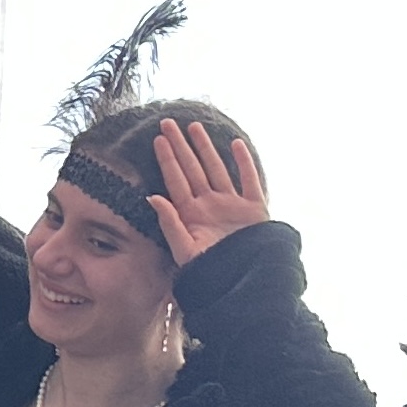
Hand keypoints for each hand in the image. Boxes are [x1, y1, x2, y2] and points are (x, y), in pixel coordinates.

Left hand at [147, 117, 267, 264]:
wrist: (244, 283)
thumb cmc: (211, 272)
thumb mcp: (185, 250)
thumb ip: (170, 224)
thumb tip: (152, 197)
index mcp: (191, 215)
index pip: (176, 181)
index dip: (167, 160)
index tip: (157, 139)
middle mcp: (209, 206)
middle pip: (192, 169)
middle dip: (180, 146)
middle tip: (167, 123)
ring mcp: (231, 205)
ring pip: (217, 169)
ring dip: (206, 148)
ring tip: (194, 127)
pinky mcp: (254, 209)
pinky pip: (249, 181)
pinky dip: (244, 163)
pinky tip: (235, 145)